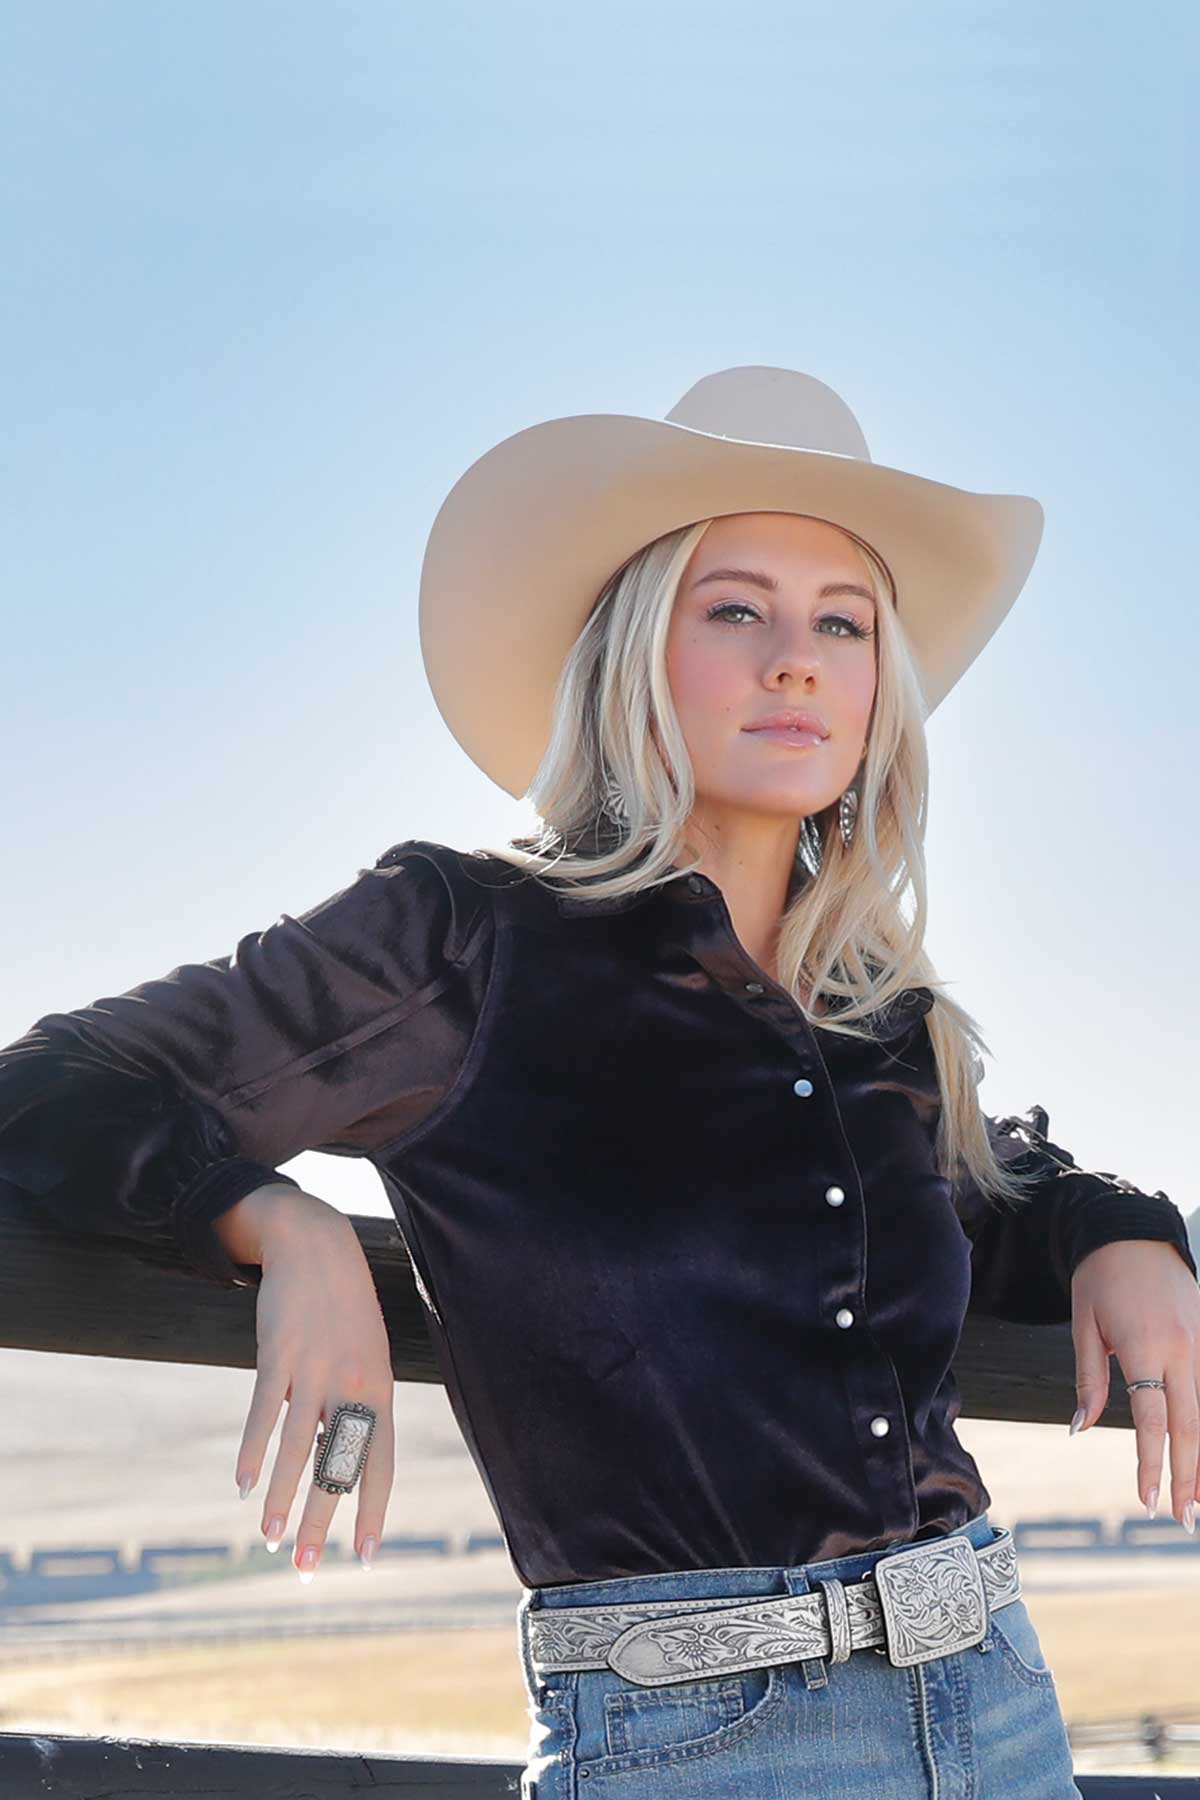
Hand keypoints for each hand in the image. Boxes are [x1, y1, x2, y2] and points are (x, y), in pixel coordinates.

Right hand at [233, 1193, 395, 1579]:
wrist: (319, 1247)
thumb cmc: (344, 1312)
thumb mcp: (366, 1358)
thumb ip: (354, 1408)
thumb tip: (336, 1463)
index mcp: (380, 1391)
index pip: (379, 1463)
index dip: (372, 1510)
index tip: (365, 1556)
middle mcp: (352, 1385)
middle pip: (338, 1464)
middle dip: (323, 1520)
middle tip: (307, 1567)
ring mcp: (315, 1370)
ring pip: (298, 1447)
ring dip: (281, 1496)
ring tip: (269, 1537)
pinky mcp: (280, 1354)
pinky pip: (263, 1412)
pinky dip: (250, 1451)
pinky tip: (240, 1484)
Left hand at [1069, 1239, 1198, 1531]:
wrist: (1132, 1229)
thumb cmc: (1099, 1278)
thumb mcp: (1083, 1324)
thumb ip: (1089, 1379)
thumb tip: (1080, 1428)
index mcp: (1147, 1346)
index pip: (1152, 1419)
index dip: (1152, 1464)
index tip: (1148, 1500)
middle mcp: (1184, 1348)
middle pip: (1191, 1424)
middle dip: (1189, 1476)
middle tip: (1184, 1520)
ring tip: (1199, 1499)